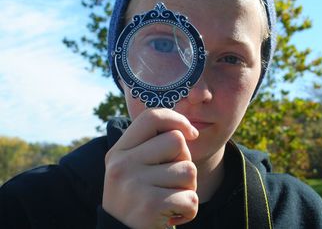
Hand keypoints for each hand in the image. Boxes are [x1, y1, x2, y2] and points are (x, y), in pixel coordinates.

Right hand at [102, 108, 198, 228]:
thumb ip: (152, 146)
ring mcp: (134, 185)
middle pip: (177, 141)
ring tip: (170, 201)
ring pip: (188, 170)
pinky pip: (191, 198)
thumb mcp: (134, 169)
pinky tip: (172, 216)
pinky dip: (189, 210)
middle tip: (171, 182)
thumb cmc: (138, 200)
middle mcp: (122, 165)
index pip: (151, 117)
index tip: (192, 133)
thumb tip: (189, 130)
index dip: (177, 119)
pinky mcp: (149, 206)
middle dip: (185, 161)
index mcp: (119, 151)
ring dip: (188, 189)